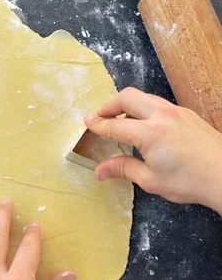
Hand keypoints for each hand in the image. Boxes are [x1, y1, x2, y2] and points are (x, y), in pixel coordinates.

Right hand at [84, 87, 221, 211]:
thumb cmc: (191, 181)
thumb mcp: (150, 179)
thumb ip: (123, 169)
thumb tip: (100, 171)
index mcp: (150, 133)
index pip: (115, 126)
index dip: (98, 125)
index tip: (87, 122)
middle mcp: (163, 116)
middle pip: (128, 97)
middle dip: (110, 105)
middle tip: (101, 117)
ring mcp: (177, 112)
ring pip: (145, 97)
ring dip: (128, 105)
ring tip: (121, 119)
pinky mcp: (187, 115)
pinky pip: (159, 104)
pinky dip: (145, 109)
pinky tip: (145, 125)